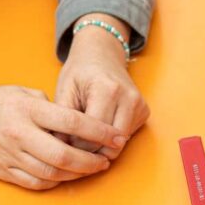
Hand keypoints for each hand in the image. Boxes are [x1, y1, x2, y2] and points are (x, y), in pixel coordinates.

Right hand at [0, 84, 125, 189]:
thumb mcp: (21, 92)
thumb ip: (50, 106)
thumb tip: (78, 123)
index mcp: (27, 109)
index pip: (72, 121)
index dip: (99, 131)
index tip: (116, 136)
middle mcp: (19, 134)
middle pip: (64, 155)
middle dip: (92, 161)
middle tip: (107, 159)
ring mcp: (11, 155)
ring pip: (53, 173)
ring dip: (77, 174)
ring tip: (91, 167)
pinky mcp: (4, 172)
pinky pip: (37, 182)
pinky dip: (56, 181)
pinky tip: (67, 175)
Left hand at [54, 13, 148, 160]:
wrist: (102, 54)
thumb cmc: (80, 71)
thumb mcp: (64, 89)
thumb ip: (62, 117)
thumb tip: (60, 145)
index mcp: (107, 89)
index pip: (94, 134)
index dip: (76, 145)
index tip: (65, 141)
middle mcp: (129, 98)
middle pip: (110, 144)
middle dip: (90, 150)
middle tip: (74, 144)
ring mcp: (140, 105)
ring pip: (120, 144)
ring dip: (102, 147)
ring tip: (85, 136)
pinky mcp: (144, 112)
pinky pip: (127, 137)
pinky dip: (112, 139)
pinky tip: (100, 128)